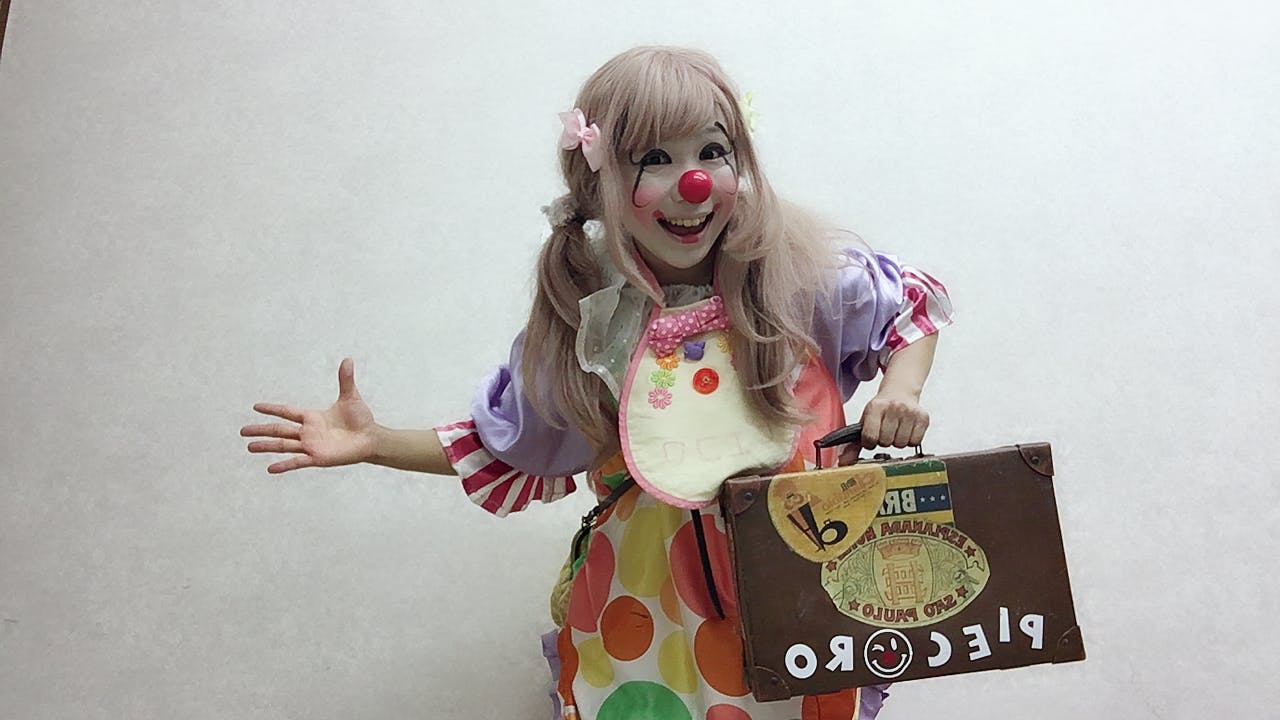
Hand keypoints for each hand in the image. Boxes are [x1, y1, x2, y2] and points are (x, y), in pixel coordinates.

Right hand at [241, 358, 379, 473]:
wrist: (371, 438)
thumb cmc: (360, 419)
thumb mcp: (350, 397)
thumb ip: (345, 380)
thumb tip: (347, 359)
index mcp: (312, 417)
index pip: (287, 411)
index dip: (272, 409)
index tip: (255, 406)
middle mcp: (308, 432)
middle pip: (279, 430)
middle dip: (261, 429)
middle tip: (242, 431)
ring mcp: (311, 446)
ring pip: (283, 445)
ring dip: (266, 446)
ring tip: (249, 447)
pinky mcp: (318, 458)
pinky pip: (298, 462)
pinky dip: (284, 465)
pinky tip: (270, 468)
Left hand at [858, 390, 929, 449]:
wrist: (900, 392)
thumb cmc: (881, 410)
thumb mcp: (865, 420)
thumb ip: (853, 443)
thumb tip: (844, 461)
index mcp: (875, 407)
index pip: (870, 437)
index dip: (869, 443)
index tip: (871, 438)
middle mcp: (894, 407)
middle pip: (886, 442)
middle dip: (884, 441)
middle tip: (885, 432)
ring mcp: (910, 412)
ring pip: (901, 444)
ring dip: (897, 442)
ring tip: (896, 430)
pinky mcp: (923, 418)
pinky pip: (915, 442)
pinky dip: (910, 441)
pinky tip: (906, 431)